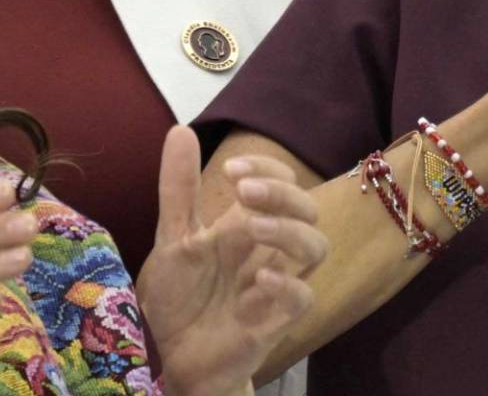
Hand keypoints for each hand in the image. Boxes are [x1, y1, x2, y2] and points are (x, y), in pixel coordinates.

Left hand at [138, 126, 324, 395]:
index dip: (268, 169)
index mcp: (247, 224)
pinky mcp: (275, 321)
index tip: (233, 173)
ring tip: (251, 227)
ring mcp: (276, 284)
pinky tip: (258, 279)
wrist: (171, 357)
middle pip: (307, 208)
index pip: (282, 181)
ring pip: (316, 247)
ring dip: (288, 230)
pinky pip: (303, 298)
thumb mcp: (172, 237)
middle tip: (244, 192)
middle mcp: (269, 250)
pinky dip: (287, 284)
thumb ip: (178, 188)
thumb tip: (181, 129)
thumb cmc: (179, 296)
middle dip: (281, 194)